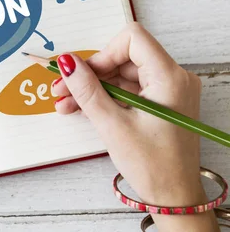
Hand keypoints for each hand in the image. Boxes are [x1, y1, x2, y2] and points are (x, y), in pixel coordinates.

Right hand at [52, 22, 218, 231]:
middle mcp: (173, 78)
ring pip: (122, 75)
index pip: (132, 40)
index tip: (83, 74)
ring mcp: (167, 90)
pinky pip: (128, 89)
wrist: (174, 197)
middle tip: (62, 88)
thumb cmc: (153, 166)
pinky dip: (105, 97)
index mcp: (169, 78)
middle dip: (90, 73)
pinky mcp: (160, 102)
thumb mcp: (112, 125)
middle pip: (123, 58)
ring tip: (66, 103)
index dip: (103, 53)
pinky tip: (82, 108)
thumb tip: (68, 63)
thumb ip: (88, 90)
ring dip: (93, 87)